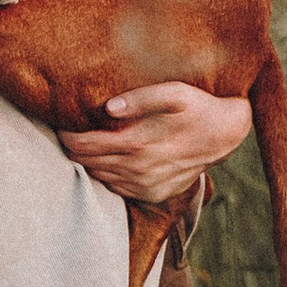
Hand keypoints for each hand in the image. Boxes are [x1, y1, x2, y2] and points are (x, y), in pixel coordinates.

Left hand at [59, 80, 252, 204]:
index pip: (83, 146)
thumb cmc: (197, 106)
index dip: (66, 135)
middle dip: (74, 148)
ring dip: (91, 162)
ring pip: (99, 177)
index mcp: (137, 144)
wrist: (225, 134)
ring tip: (88, 142)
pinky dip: (109, 174)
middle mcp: (138, 170)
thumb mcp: (173, 92)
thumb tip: (108, 107)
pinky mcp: (153, 194)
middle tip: (70, 130)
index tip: (61, 122)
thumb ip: (140, 98)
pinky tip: (112, 157)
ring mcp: (145, 186)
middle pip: (87, 163)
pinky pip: (117, 188)